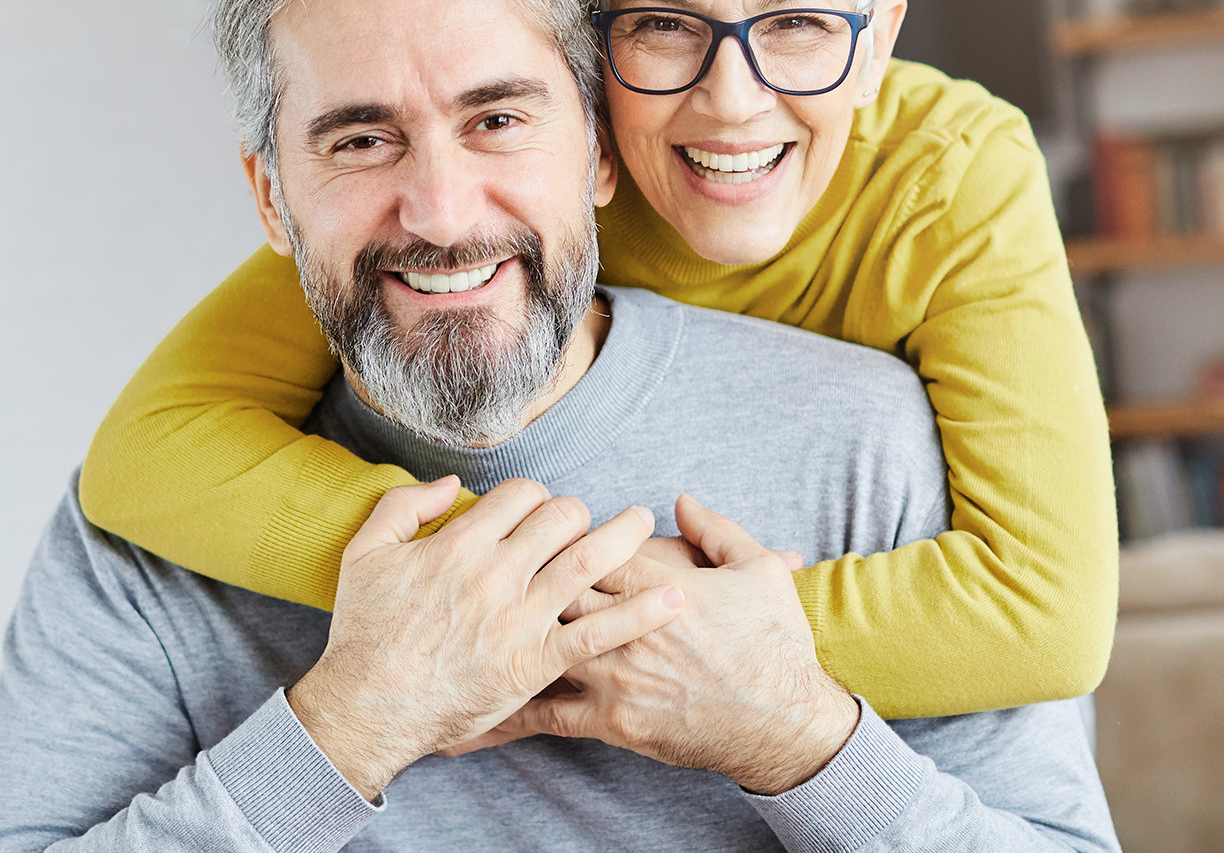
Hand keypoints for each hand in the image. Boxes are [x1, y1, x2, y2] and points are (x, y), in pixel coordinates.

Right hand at [286, 476, 683, 798]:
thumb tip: (452, 483)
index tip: (536, 512)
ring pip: (589, 560)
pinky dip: (639, 613)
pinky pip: (598, 632)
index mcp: (461, 542)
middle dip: (579, 513)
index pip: (523, 494)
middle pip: (563, 517)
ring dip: (625, 536)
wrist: (367, 706)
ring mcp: (520, 618)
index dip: (536, 497)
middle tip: (586, 522)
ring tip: (645, 523)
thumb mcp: (367, 551)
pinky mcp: (535, 661)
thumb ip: (406, 504)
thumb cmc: (366, 630)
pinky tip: (672, 597)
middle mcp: (497, 572)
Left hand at [446, 494, 856, 795]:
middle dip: (513, 572)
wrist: (783, 722)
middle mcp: (621, 624)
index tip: (531, 522)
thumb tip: (679, 501)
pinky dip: (500, 717)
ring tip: (440, 625)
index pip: (585, 543)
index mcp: (653, 580)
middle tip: (478, 564)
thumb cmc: (772, 643)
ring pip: (538, 643)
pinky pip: (544, 717)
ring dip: (492, 633)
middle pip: (549, 585)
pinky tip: (459, 720)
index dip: (554, 530)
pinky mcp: (609, 719)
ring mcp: (611, 674)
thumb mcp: (756, 569)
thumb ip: (714, 530)